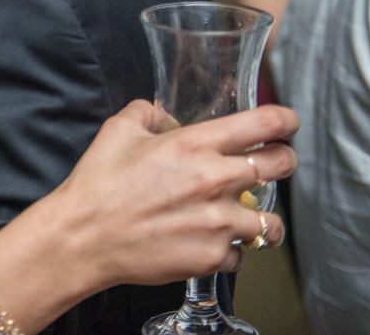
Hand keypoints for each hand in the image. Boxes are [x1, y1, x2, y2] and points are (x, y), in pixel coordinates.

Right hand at [44, 100, 297, 288]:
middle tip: (274, 164)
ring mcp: (218, 222)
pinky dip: (231, 250)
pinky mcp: (212, 256)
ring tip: (247, 218)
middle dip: (282, 161)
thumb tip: (164, 114)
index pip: (264, 122)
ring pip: (270, 221)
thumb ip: (147, 112)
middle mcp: (214, 181)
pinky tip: (211, 242)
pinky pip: (241, 254)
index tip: (287, 123)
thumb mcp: (116, 130)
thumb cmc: (96, 185)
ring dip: (261, 218)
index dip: (285, 120)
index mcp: (193, 144)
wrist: (83, 238)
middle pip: (281, 165)